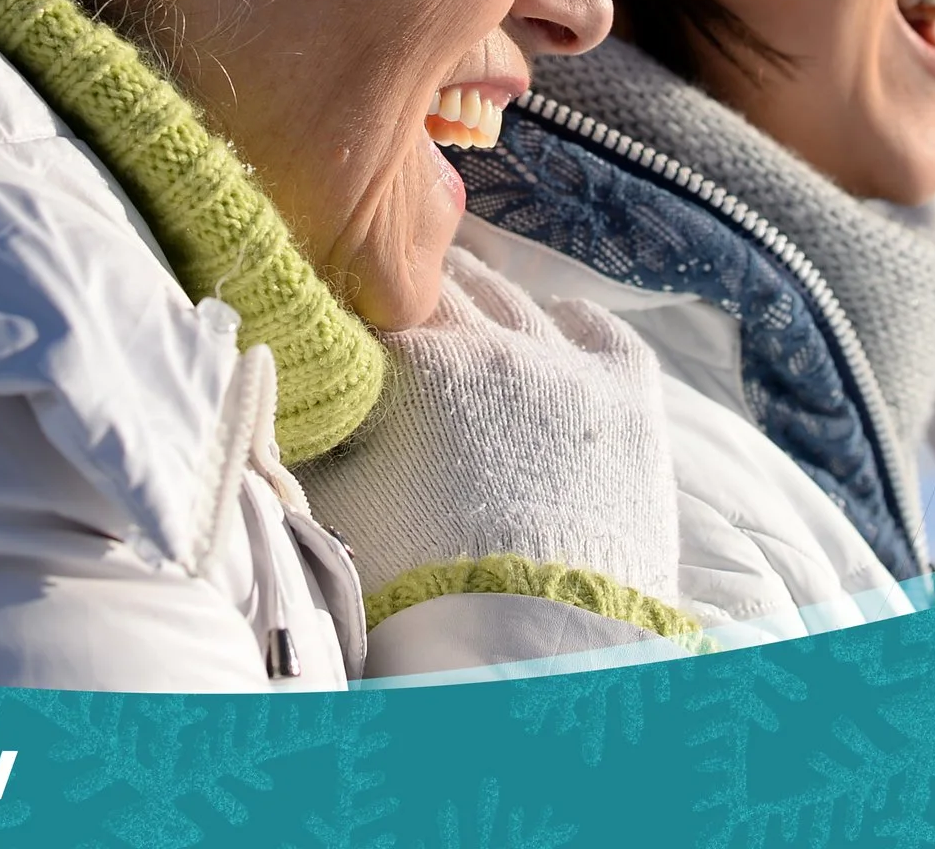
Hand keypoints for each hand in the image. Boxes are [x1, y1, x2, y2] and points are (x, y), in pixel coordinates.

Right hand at [295, 247, 680, 609]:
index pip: (376, 308)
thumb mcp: (340, 504)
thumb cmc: (419, 583)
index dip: (357, 313)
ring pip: (519, 302)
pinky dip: (570, 321)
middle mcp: (497, 344)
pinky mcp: (629, 397)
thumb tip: (305, 400)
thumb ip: (321, 438)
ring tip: (468, 305)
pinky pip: (599, 328)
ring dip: (488, 302)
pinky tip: (555, 321)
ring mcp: (570, 366)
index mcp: (420, 363)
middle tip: (401, 303)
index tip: (346, 320)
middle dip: (420, 295)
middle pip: (450, 290)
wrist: (528, 642)